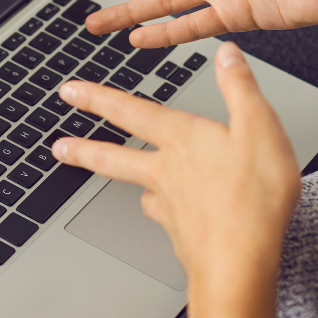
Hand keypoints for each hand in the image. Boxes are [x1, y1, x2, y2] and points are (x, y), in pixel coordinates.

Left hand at [50, 42, 299, 295]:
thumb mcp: (258, 127)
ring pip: (136, 187)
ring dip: (119, 180)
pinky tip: (163, 211)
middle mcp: (167, 172)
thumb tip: (226, 53)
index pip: (130, 111)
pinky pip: (162, 216)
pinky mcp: (181, 235)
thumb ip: (239, 87)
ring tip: (107, 177)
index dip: (97, 98)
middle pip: (114, 157)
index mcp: (181, 140)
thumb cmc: (252, 198)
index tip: (70, 92)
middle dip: (84, 148)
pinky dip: (159, 210)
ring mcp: (170, 207)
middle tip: (58, 146)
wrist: (240, 264)